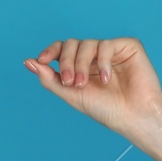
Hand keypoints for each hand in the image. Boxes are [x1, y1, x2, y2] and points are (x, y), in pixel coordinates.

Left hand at [22, 36, 161, 138]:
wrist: (133, 117)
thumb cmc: (106, 109)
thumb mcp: (70, 95)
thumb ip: (49, 79)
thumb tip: (28, 62)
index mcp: (81, 66)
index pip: (62, 49)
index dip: (50, 51)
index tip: (42, 61)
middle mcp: (95, 56)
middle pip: (71, 44)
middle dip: (66, 62)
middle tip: (71, 83)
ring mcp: (111, 50)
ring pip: (86, 44)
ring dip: (81, 64)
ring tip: (84, 84)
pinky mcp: (127, 46)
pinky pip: (106, 45)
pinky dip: (102, 62)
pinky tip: (106, 78)